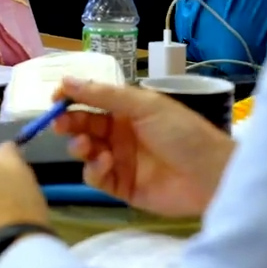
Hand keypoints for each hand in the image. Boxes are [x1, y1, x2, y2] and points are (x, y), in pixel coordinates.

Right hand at [53, 77, 234, 216]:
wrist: (211, 175)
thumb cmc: (182, 133)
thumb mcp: (145, 105)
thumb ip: (104, 95)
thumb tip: (66, 80)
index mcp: (127, 110)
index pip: (91, 101)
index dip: (71, 99)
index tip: (55, 100)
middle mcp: (120, 134)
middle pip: (84, 126)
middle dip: (70, 123)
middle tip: (60, 124)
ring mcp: (120, 161)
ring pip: (86, 152)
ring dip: (81, 146)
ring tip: (87, 146)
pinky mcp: (122, 187)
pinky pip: (97, 178)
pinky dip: (94, 170)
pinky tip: (105, 163)